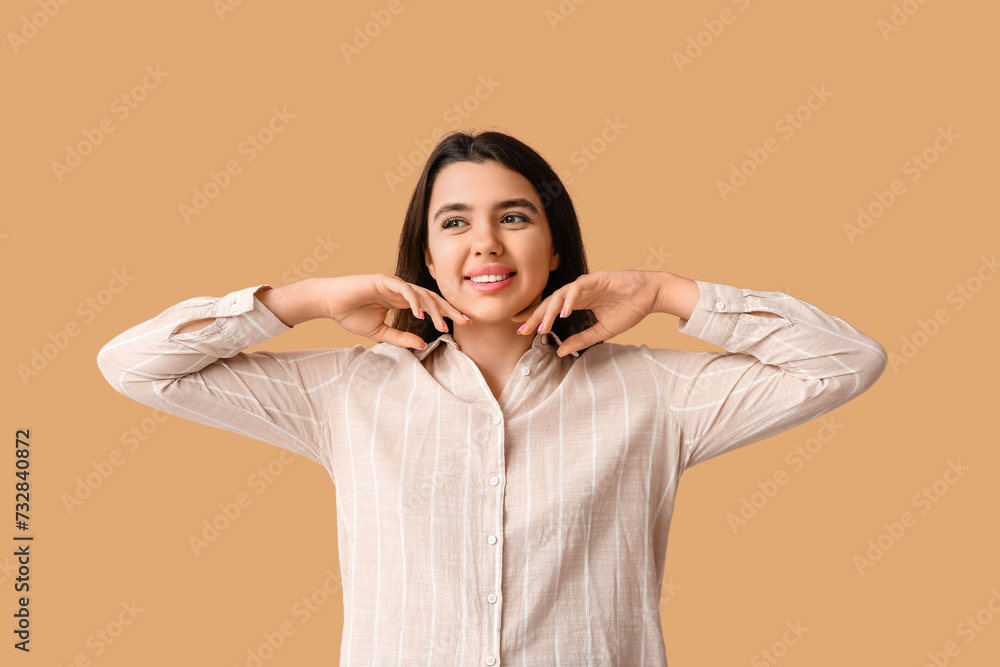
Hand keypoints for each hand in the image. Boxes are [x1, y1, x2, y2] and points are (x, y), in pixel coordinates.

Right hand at [323, 274, 469, 349]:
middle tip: (466, 320)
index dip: (446, 314)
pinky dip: (414, 300)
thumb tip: (422, 345)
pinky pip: (403, 289)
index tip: (462, 324)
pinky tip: (420, 314)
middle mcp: (401, 290)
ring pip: (420, 293)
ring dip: (433, 309)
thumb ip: (400, 338)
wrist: (329, 303)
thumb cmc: (351, 315)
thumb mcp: (380, 332)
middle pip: (431, 297)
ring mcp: (393, 283)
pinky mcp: (382, 280)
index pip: (429, 306)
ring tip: (442, 324)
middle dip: (449, 309)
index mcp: (401, 300)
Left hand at [511, 270, 661, 356]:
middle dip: (535, 315)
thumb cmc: (629, 309)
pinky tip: (563, 313)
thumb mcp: (601, 331)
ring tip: (542, 326)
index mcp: (578, 302)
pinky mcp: (597, 278)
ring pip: (561, 294)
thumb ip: (581, 339)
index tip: (519, 328)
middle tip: (521, 329)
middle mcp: (578, 291)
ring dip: (550, 310)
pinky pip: (579, 287)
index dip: (535, 317)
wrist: (651, 295)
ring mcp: (587, 283)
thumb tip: (560, 352)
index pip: (551, 309)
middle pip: (550, 302)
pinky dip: (570, 300)